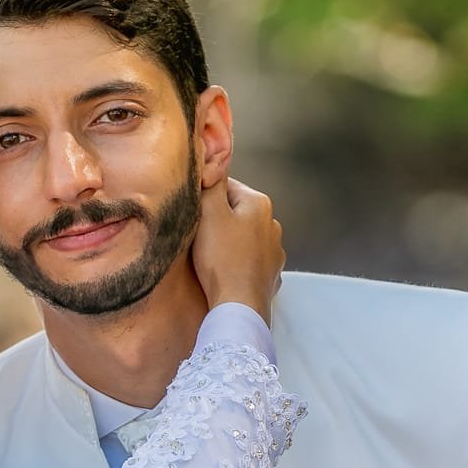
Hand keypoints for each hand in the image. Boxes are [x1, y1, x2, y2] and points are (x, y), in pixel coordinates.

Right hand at [192, 177, 283, 324]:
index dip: (204, 197)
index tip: (192, 214)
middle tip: (197, 237)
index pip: (226, 186)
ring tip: (210, 258)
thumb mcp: (209, 213)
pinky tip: (225, 273)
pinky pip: (250, 261)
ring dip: (228, 242)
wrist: (239, 307)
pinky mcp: (271, 275)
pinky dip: (238, 263)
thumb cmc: (221, 259)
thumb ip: (210, 183)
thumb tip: (211, 160)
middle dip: (217, 221)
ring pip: (244, 237)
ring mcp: (275, 252)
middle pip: (236, 212)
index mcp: (259, 203)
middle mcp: (273, 224)